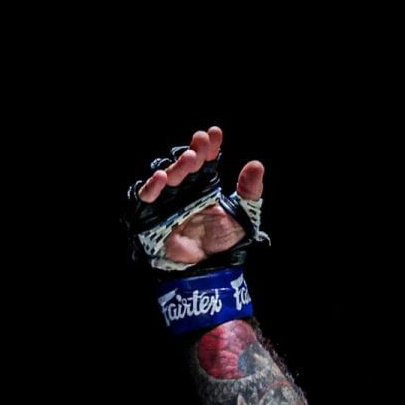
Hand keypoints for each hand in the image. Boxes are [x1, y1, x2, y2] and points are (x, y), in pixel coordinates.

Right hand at [133, 126, 264, 266]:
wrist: (210, 271)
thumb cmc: (224, 243)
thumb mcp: (244, 216)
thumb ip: (250, 192)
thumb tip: (257, 164)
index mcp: (204, 187)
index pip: (205, 162)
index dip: (209, 148)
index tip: (215, 133)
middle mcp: (184, 190)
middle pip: (185, 166)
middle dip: (193, 152)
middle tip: (201, 142)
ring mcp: (167, 202)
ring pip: (168, 178)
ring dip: (177, 167)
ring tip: (189, 158)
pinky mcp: (152, 216)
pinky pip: (148, 199)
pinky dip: (153, 187)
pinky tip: (162, 177)